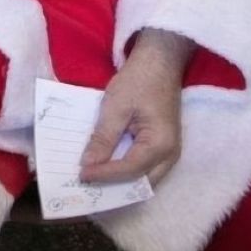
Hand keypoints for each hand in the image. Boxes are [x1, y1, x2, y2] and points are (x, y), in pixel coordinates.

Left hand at [78, 29, 193, 185]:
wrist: (160, 61)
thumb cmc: (139, 80)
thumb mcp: (115, 107)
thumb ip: (103, 138)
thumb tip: (88, 164)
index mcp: (160, 144)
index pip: (129, 170)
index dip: (104, 175)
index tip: (81, 175)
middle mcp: (170, 155)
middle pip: (141, 183)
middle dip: (114, 188)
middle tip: (87, 187)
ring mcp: (169, 153)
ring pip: (145, 180)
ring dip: (121, 182)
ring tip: (95, 182)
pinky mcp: (163, 147)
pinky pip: (145, 168)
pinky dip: (127, 172)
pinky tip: (108, 168)